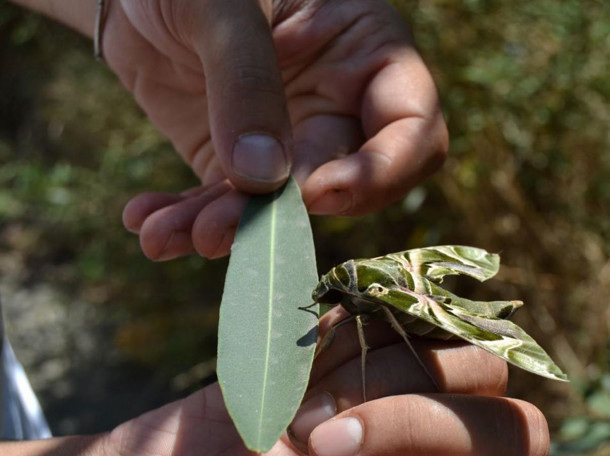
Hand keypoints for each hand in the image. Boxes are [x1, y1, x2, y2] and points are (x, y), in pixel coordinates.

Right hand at [96, 309, 554, 455]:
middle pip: (515, 433)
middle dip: (418, 430)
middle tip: (322, 452)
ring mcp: (420, 409)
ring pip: (477, 366)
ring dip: (387, 380)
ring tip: (301, 418)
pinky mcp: (376, 356)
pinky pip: (410, 317)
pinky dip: (359, 332)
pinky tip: (297, 372)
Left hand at [104, 0, 447, 259]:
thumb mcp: (220, 5)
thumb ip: (245, 79)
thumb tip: (263, 180)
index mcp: (366, 50)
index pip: (413, 125)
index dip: (382, 170)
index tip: (319, 192)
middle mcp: (340, 102)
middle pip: (341, 180)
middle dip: (282, 214)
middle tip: (219, 230)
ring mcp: (290, 138)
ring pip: (280, 208)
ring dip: (228, 229)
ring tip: (168, 235)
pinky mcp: (238, 164)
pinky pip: (226, 206)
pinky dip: (188, 222)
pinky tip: (151, 223)